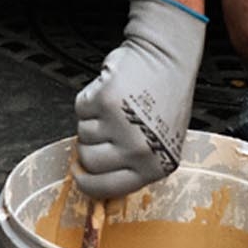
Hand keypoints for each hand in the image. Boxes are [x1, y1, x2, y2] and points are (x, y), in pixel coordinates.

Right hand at [73, 0, 206, 199]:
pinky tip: (111, 92)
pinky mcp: (105, 101)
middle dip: (89, 144)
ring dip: (92, 119)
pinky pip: (80, 109)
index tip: (79, 175)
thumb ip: (134, 164)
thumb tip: (97, 180)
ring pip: (82, 133)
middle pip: (87, 161)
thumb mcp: (161, 143)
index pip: (106, 188)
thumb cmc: (166, 98)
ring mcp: (120, 126)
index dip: (87, 182)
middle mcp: (137, 150)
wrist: (167, 58)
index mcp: (154, 166)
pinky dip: (89, 98)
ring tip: (116, 107)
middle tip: (106, 128)